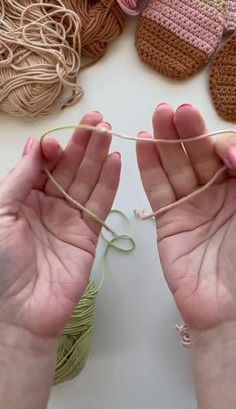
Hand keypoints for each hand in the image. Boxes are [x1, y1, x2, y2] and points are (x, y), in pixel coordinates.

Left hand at [0, 111, 120, 336]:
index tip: (59, 142)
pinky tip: (116, 160)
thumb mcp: (1, 213)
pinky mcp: (88, 234)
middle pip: (68, 169)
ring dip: (98, 156)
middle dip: (81, 144)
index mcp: (22, 198)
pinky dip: (109, 182)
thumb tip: (36, 146)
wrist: (18, 312)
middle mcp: (47, 205)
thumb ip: (20, 179)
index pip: (43, 165)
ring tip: (108, 131)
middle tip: (96, 120)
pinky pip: (100, 203)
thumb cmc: (1, 263)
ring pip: (86, 181)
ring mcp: (69, 218)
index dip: (53, 150)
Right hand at [137, 104, 235, 331]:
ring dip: (167, 141)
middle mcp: (219, 193)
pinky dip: (150, 166)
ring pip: (177, 166)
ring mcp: (193, 205)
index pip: (226, 152)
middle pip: (200, 154)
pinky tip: (146, 142)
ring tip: (158, 115)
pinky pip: (159, 189)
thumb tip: (227, 149)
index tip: (218, 147)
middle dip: (188, 132)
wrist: (231, 311)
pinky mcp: (169, 220)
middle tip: (175, 110)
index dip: (220, 142)